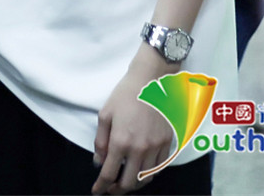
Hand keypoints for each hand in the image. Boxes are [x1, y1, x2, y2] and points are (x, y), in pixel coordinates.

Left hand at [92, 52, 175, 193]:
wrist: (150, 79)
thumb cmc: (125, 94)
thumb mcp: (105, 114)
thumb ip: (101, 141)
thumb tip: (99, 162)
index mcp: (121, 141)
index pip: (109, 174)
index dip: (101, 186)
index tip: (97, 190)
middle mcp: (140, 149)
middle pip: (128, 183)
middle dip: (116, 190)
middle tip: (110, 188)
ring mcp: (156, 147)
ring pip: (145, 179)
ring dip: (133, 184)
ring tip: (125, 181)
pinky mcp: (167, 142)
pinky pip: (159, 168)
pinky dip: (149, 174)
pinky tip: (142, 170)